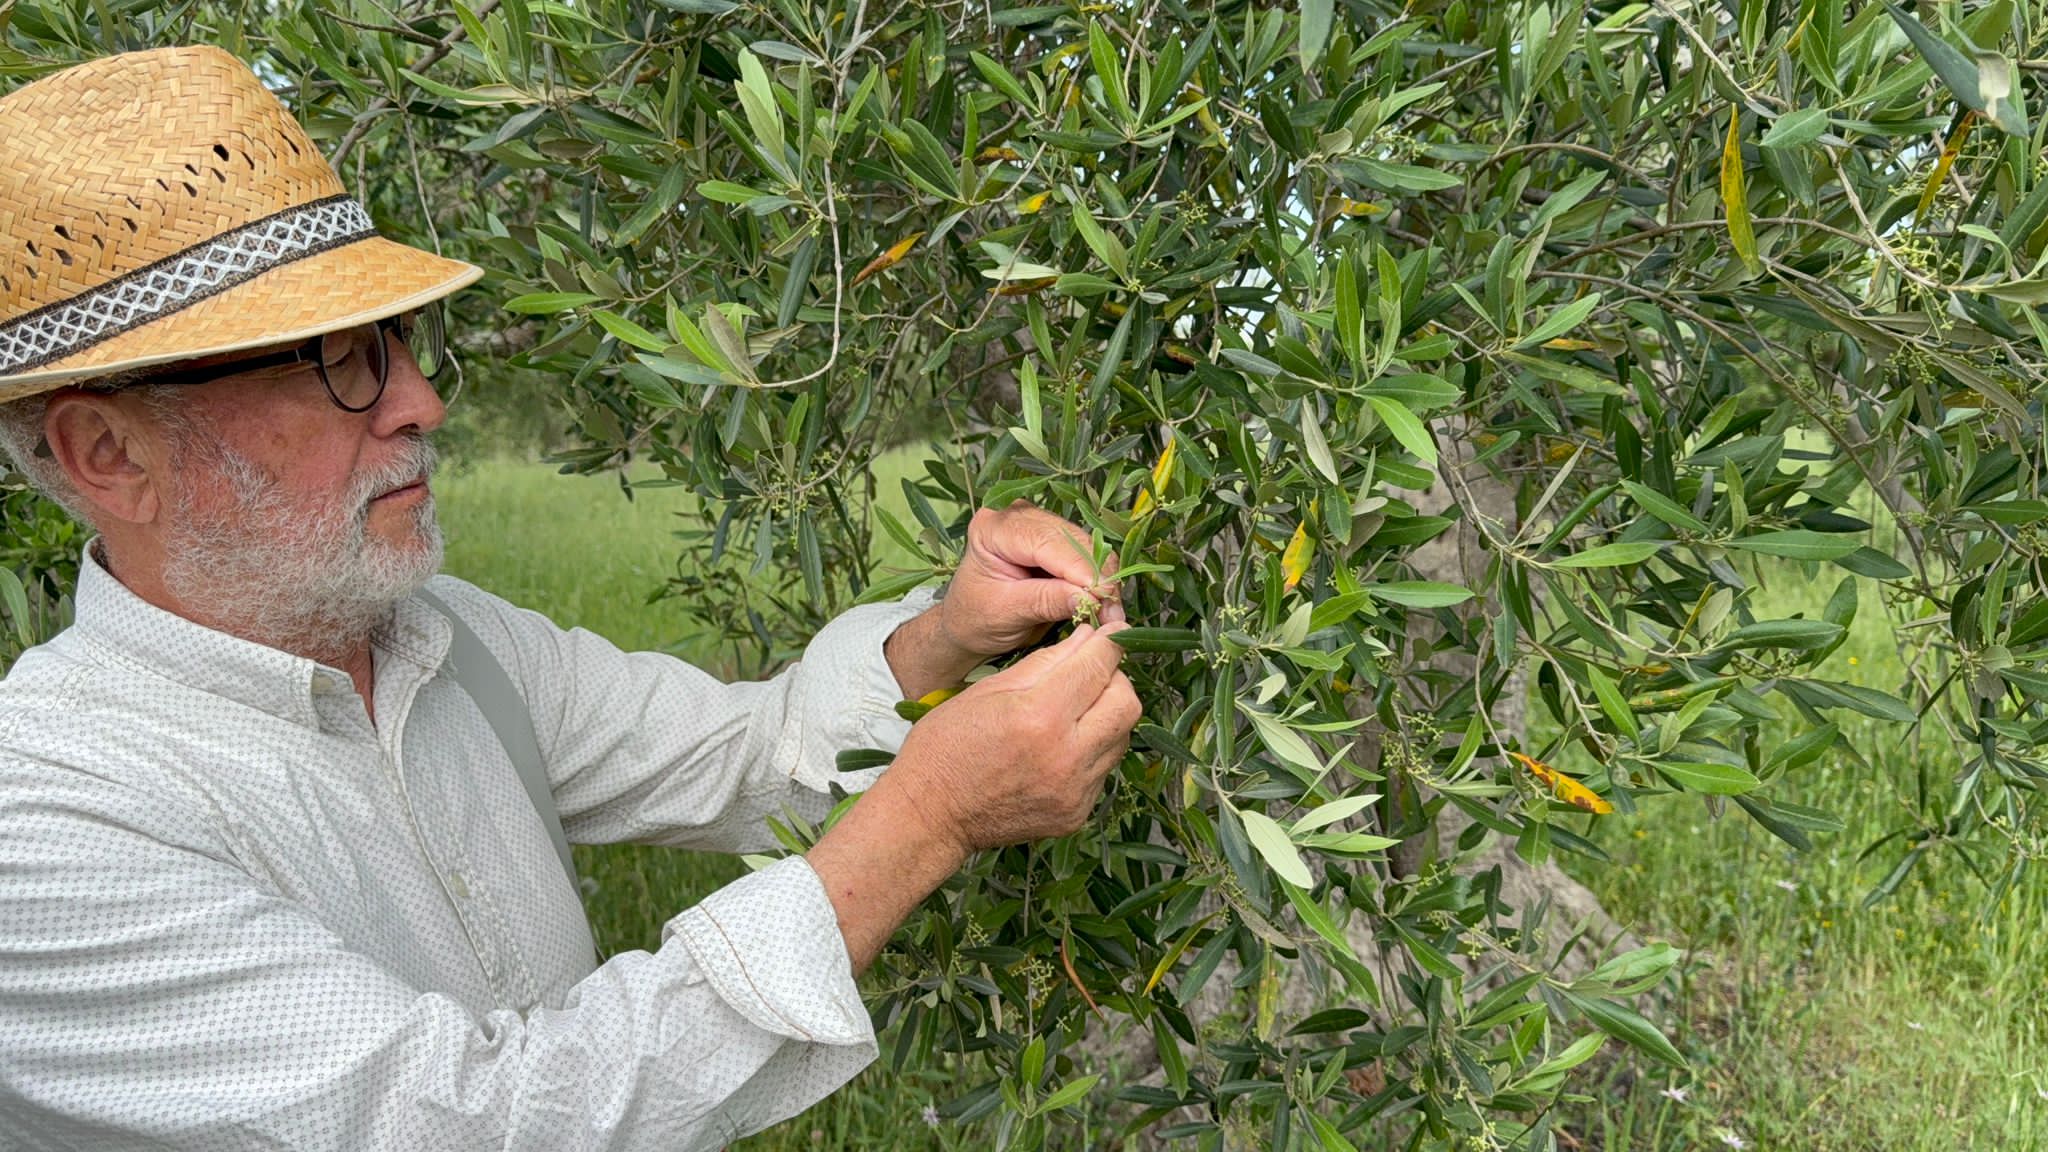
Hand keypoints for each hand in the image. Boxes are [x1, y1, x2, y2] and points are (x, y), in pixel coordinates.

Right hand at [807, 622, 1141, 970]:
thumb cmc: (947, 746)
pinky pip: (1103, 768)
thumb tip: (1088, 638)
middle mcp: (1065, 755)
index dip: (1110, 642)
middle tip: (1090, 673)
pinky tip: (1062, 746)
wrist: (930, 816)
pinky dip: (1092, 749)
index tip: (1110, 632)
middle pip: (1127, 702)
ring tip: (1074, 710)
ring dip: (1106, 714)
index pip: (1099, 665)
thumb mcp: (988, 689)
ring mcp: (1075, 790)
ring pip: (1122, 736)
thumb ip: (1046, 662)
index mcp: (1038, 715)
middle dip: (1115, 678)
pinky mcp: (1077, 813)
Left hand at [937, 501, 1125, 660]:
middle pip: (1071, 539)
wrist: (968, 624)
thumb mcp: (1006, 613)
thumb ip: (1045, 601)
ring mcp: (1039, 525)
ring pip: (1087, 545)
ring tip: (1111, 612)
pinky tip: (1105, 603)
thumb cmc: (975, 619)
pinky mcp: (1056, 540)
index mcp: (993, 528)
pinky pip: (1088, 555)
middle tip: (1113, 612)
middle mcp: (1018, 517)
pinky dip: (1100, 579)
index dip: (1079, 567)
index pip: (1046, 541)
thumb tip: (1090, 596)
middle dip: (1096, 575)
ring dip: (1103, 578)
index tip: (1103, 595)